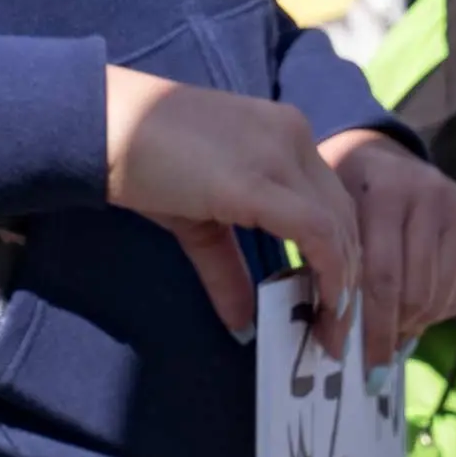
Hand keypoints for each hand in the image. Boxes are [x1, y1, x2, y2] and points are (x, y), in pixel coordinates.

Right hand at [104, 65, 362, 354]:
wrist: (105, 126)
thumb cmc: (144, 161)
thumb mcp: (199, 218)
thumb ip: (228, 267)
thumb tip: (243, 324)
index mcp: (285, 133)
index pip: (334, 200)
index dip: (343, 256)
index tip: (334, 305)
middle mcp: (294, 136)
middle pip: (346, 216)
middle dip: (350, 278)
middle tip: (337, 331)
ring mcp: (280, 153)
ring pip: (340, 226)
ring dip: (344, 284)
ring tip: (330, 330)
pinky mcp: (259, 180)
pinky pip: (316, 232)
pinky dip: (329, 273)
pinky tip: (321, 307)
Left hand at [318, 129, 455, 365]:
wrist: (379, 155)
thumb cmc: (343, 196)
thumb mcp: (330, 216)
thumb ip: (335, 264)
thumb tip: (342, 337)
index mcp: (380, 190)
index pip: (380, 277)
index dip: (370, 326)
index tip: (359, 364)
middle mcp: (426, 192)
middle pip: (412, 291)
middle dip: (390, 332)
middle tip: (374, 357)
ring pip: (437, 296)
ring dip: (412, 325)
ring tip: (392, 328)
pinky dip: (435, 312)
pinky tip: (415, 308)